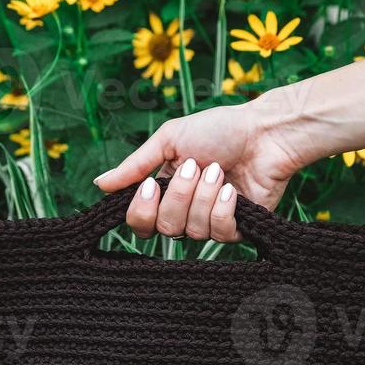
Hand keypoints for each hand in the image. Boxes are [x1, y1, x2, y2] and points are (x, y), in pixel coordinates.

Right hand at [93, 92, 314, 241]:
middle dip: (179, 196)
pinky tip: (232, 189)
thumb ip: (135, 166)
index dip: (142, 210)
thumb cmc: (219, 130)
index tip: (152, 185)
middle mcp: (184, 212)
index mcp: (164, 192)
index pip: (139, 222)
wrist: (264, 132)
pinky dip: (224, 207)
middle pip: (164, 229)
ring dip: (204, 196)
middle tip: (196, 167)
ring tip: (218, 170)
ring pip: (192, 232)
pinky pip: (219, 234)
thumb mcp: (170, 140)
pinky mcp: (237, 229)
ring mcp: (210, 222)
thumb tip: (100, 184)